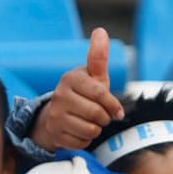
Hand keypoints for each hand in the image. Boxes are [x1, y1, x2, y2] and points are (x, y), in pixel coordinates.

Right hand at [30, 27, 123, 150]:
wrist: (58, 115)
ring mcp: (55, 115)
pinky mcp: (55, 134)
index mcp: (71, 78)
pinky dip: (86, 140)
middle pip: (97, 114)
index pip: (100, 94)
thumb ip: (98, 57)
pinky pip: (81, 142)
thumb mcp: (93, 76)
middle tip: (101, 116)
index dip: (113, 105)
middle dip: (105, 119)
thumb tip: (100, 30)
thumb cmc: (83, 94)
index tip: (117, 111)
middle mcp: (60, 95)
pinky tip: (79, 131)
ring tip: (90, 122)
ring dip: (96, 130)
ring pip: (90, 130)